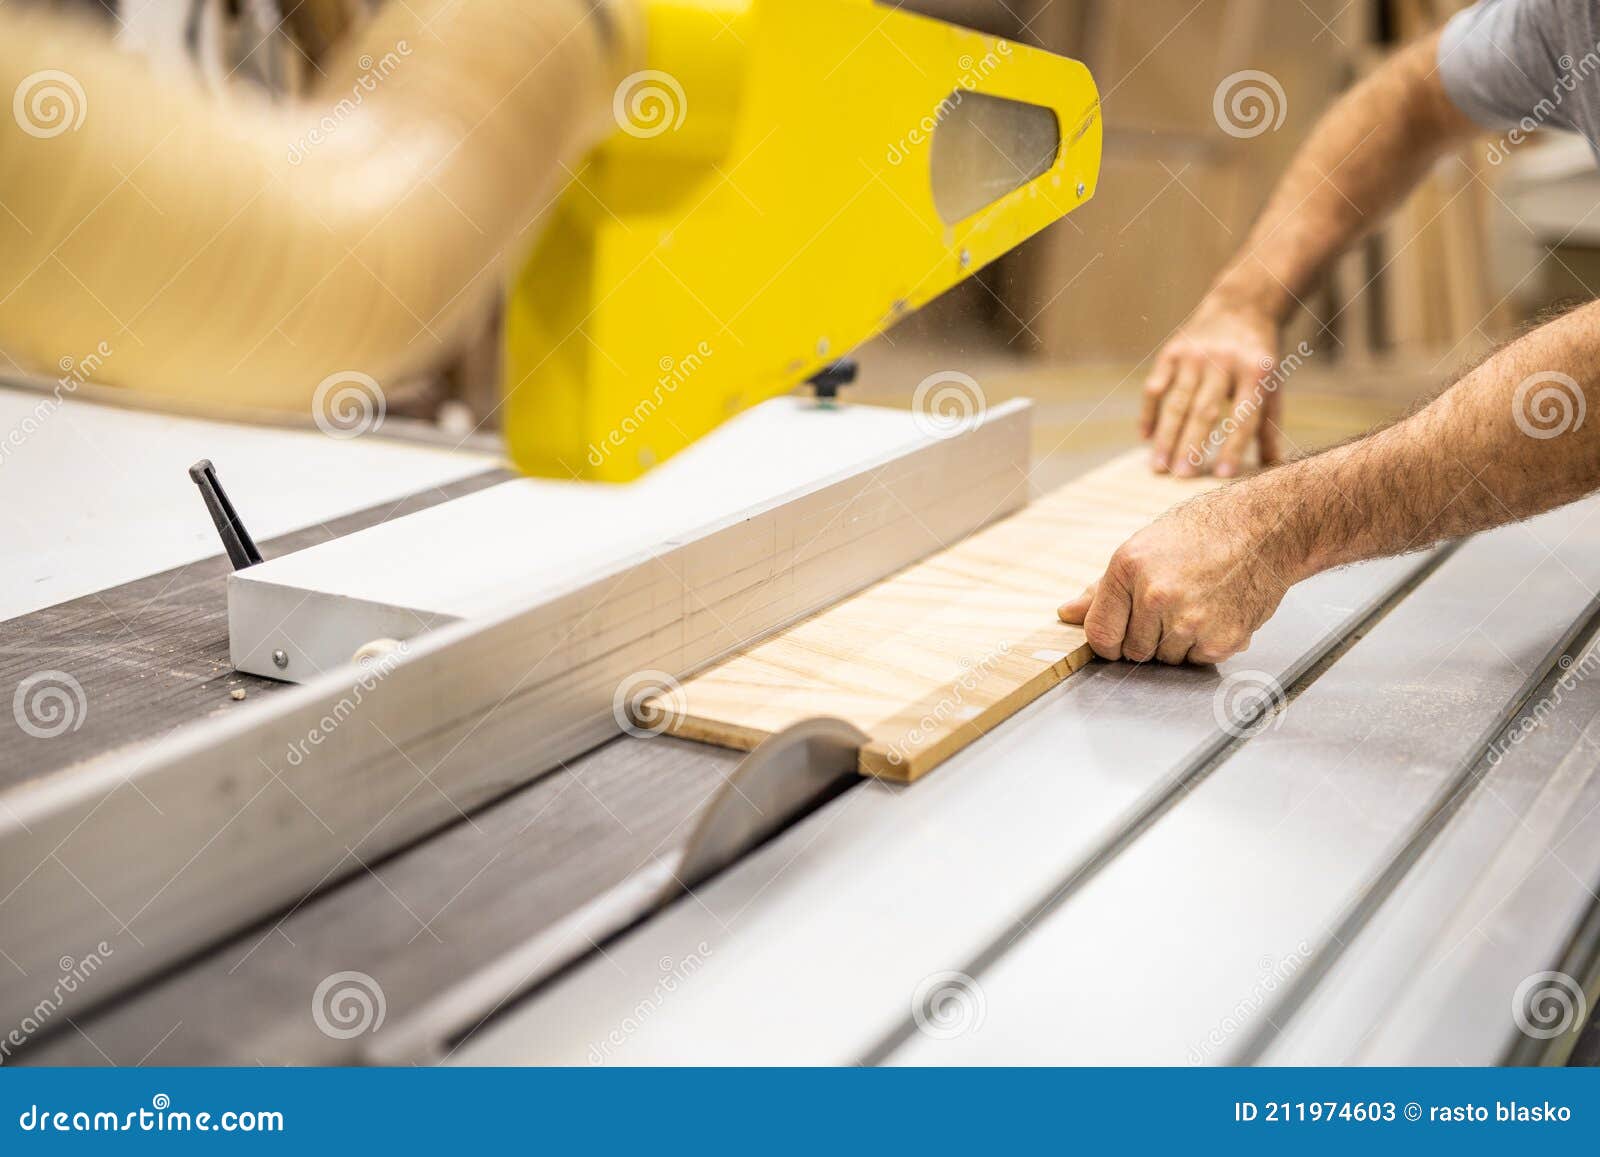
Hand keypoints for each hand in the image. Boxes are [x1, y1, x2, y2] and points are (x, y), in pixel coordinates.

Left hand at [1057, 488, 1296, 664]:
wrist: (1265, 529)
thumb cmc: (1203, 534)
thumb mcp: (1142, 548)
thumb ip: (1101, 590)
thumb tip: (1066, 613)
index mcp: (1128, 569)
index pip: (1099, 635)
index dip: (1108, 641)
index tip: (1120, 636)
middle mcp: (1156, 596)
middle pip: (1133, 652)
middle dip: (1146, 638)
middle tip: (1170, 609)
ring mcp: (1189, 620)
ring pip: (1166, 659)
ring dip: (1177, 643)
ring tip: (1196, 605)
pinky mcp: (1220, 640)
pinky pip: (1197, 660)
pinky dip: (1205, 645)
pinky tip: (1216, 613)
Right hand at [1142, 295, 1283, 477]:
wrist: (1241, 304)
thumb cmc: (1258, 355)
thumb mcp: (1272, 382)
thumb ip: (1268, 423)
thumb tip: (1273, 466)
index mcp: (1256, 370)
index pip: (1244, 415)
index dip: (1234, 446)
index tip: (1223, 475)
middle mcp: (1224, 361)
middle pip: (1205, 410)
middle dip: (1191, 445)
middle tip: (1180, 477)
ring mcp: (1195, 355)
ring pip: (1177, 402)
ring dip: (1166, 436)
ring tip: (1158, 466)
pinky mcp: (1172, 351)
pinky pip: (1156, 386)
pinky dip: (1149, 413)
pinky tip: (1146, 437)